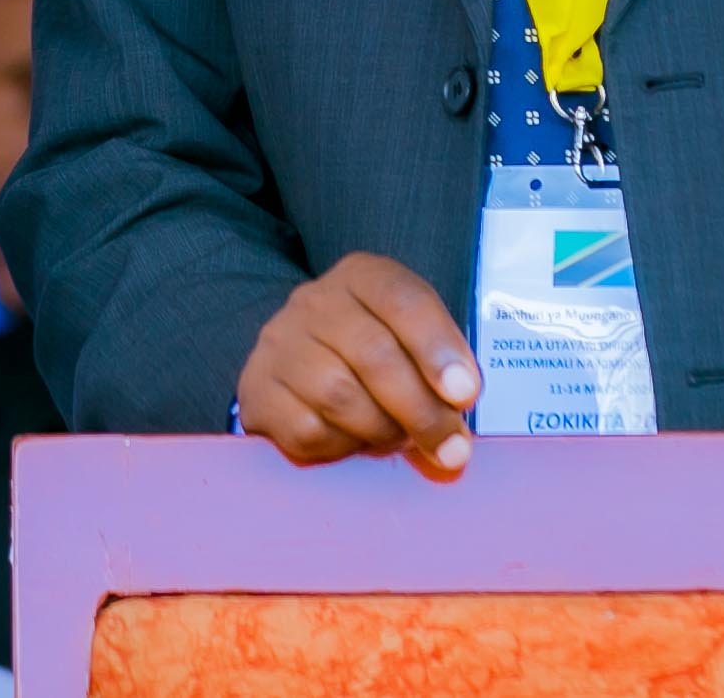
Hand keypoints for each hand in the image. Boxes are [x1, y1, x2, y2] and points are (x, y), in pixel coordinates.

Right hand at [237, 253, 480, 480]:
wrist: (298, 361)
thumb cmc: (373, 351)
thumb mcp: (411, 336)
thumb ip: (440, 363)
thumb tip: (459, 404)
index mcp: (361, 276)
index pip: (402, 300)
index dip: (438, 348)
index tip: (466, 394)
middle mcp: (314, 302)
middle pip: (374, 355)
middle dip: (422, 410)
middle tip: (452, 447)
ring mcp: (279, 345)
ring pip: (339, 395)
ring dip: (383, 431)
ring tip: (400, 440)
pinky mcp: (257, 391)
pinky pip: (307, 430)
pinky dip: (342, 447)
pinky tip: (354, 442)